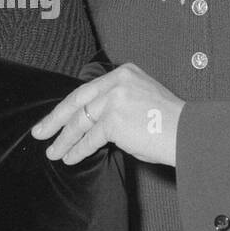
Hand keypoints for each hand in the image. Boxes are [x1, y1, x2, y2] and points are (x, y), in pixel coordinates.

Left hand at [31, 63, 181, 166]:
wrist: (190, 134)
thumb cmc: (171, 125)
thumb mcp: (141, 102)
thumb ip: (116, 107)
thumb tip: (92, 127)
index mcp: (125, 73)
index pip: (88, 90)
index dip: (69, 106)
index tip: (56, 117)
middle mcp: (118, 81)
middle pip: (78, 101)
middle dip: (56, 119)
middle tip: (39, 132)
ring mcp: (115, 99)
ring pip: (81, 121)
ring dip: (65, 139)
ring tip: (53, 152)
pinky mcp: (114, 120)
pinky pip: (90, 138)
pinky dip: (78, 149)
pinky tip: (70, 157)